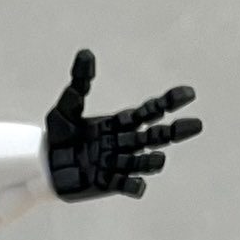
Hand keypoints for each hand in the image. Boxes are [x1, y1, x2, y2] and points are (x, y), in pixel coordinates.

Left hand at [45, 50, 201, 201]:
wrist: (43, 165)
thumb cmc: (58, 135)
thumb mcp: (67, 107)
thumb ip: (79, 83)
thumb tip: (86, 53)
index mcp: (120, 123)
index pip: (150, 111)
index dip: (169, 102)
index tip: (189, 93)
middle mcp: (124, 143)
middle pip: (155, 136)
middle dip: (175, 131)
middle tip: (196, 125)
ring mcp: (117, 164)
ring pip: (143, 163)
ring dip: (153, 162)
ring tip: (159, 159)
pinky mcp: (106, 184)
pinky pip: (124, 186)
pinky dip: (134, 186)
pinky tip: (140, 186)